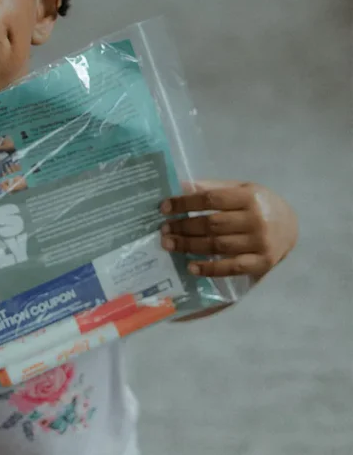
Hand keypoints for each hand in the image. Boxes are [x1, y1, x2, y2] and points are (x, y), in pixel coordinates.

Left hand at [160, 180, 297, 278]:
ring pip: (217, 245)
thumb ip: (213, 188)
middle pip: (212, 224)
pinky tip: (190, 267)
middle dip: (183, 227)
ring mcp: (259, 243)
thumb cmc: (259, 205)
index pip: (210, 199)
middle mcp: (256, 220)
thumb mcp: (242, 188)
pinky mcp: (261, 263)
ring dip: (189, 246)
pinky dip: (209, 268)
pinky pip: (230, 267)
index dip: (185, 203)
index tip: (164, 208)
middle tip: (163, 230)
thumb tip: (180, 187)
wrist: (291, 226)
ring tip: (169, 244)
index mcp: (249, 197)